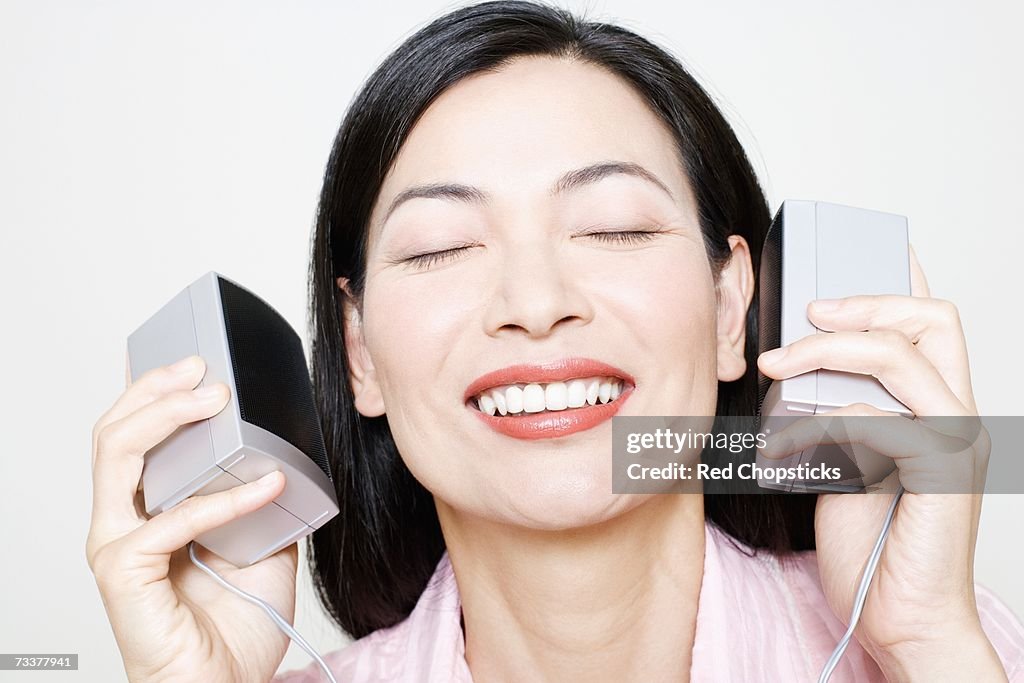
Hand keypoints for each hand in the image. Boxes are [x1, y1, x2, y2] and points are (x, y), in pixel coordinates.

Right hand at [86, 353, 295, 681]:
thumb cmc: (234, 625)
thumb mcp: (264, 542)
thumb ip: (263, 498)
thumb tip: (292, 454)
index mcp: (147, 509)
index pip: (132, 436)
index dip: (150, 391)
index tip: (189, 357)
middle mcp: (121, 521)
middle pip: (114, 432)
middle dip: (156, 389)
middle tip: (201, 366)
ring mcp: (117, 545)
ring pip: (119, 456)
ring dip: (167, 417)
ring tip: (215, 397)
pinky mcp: (124, 574)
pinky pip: (170, 520)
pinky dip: (223, 498)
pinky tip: (268, 485)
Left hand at [756, 246, 1005, 679]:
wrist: (897, 617)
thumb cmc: (872, 543)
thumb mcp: (844, 459)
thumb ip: (836, 413)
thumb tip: (792, 371)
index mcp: (937, 406)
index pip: (932, 322)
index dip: (901, 280)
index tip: (861, 249)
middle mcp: (957, 415)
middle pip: (932, 319)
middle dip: (862, 304)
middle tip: (806, 313)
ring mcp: (956, 442)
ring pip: (901, 359)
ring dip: (827, 354)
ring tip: (775, 366)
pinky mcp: (940, 473)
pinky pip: (877, 420)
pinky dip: (819, 425)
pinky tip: (782, 447)